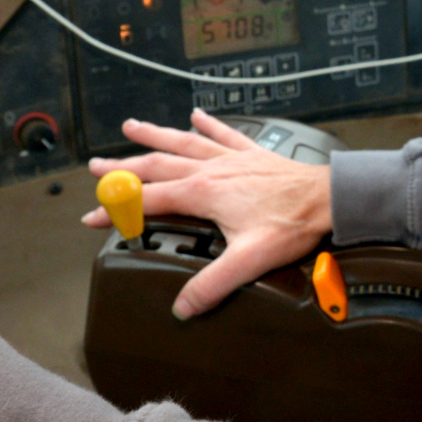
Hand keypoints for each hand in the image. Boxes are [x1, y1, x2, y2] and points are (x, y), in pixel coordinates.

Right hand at [90, 110, 331, 318]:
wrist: (328, 198)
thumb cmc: (293, 224)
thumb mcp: (249, 260)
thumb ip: (213, 284)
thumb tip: (184, 306)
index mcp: (204, 193)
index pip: (147, 200)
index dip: (116, 209)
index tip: (92, 216)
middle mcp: (212, 170)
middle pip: (156, 165)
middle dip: (122, 167)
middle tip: (96, 167)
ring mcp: (231, 158)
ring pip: (183, 142)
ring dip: (155, 135)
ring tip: (131, 126)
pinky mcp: (252, 154)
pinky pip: (224, 134)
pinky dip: (208, 124)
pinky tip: (198, 114)